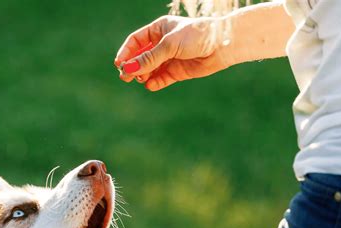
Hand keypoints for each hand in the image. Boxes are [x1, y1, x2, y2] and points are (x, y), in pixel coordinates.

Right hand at [114, 15, 231, 91]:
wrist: (221, 46)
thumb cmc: (196, 36)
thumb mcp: (170, 45)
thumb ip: (149, 58)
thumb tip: (129, 69)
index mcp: (159, 29)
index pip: (136, 41)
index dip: (126, 52)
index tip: (119, 64)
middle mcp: (162, 44)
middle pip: (140, 57)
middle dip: (132, 67)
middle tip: (125, 77)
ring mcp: (169, 59)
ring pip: (149, 70)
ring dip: (143, 75)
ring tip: (140, 79)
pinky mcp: (177, 72)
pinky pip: (161, 79)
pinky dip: (154, 83)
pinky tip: (150, 85)